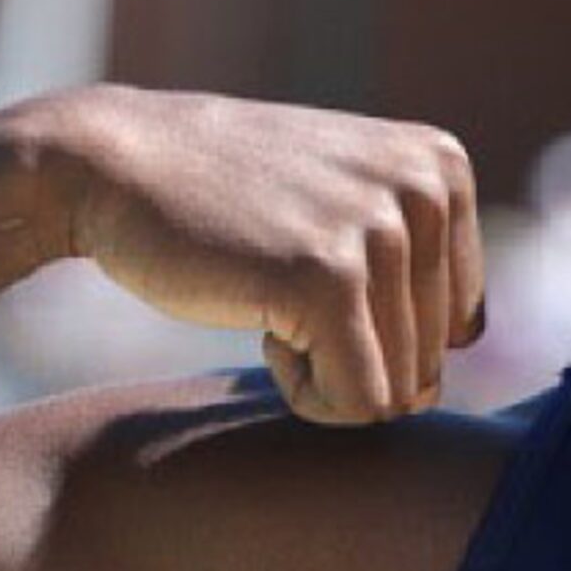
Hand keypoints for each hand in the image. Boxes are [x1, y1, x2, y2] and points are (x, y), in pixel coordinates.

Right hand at [2, 85, 484, 424]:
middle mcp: (428, 187)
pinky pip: (356, 404)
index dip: (377, 331)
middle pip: (431, 364)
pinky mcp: (329, 277)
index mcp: (444, 168)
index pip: (459, 327)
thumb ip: (417, 266)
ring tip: (267, 297)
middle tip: (279, 289)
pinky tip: (260, 328)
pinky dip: (303, 395)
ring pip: (397, 391)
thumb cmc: (222, 207)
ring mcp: (382, 228)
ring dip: (322, 373)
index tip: (310, 274)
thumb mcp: (347, 206)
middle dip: (350, 356)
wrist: (110, 166)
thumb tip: (458, 369)